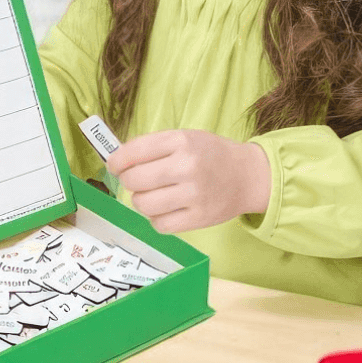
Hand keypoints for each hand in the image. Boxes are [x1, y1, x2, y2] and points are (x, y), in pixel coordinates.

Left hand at [107, 129, 270, 233]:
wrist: (248, 176)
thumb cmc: (210, 154)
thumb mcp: (184, 137)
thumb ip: (152, 146)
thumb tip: (116, 159)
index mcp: (181, 141)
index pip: (133, 152)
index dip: (116, 161)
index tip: (113, 165)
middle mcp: (187, 166)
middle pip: (134, 180)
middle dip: (127, 180)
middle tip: (135, 180)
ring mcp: (194, 194)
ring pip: (143, 204)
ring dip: (140, 200)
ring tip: (151, 194)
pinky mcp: (200, 218)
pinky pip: (160, 225)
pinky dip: (155, 219)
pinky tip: (164, 210)